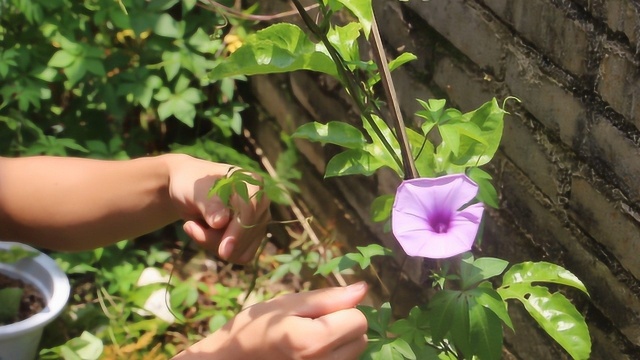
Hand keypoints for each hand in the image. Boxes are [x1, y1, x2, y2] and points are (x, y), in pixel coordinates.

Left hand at [163, 154, 269, 262]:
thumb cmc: (193, 185)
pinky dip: (218, 250)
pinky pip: (240, 255)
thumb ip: (210, 204)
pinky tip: (205, 234)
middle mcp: (261, 203)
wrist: (190, 192)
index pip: (250, 211)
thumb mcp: (196, 191)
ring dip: (213, 244)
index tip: (223, 251)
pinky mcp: (252, 237)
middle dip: (215, 238)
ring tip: (194, 226)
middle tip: (189, 226)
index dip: (237, 232)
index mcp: (252, 184)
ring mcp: (258, 222)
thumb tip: (221, 223)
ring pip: (243, 249)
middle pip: (247, 233)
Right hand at [173, 282, 368, 359]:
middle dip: (344, 325)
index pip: (359, 319)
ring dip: (340, 342)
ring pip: (355, 353)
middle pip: (361, 338)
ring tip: (309, 338)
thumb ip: (328, 297)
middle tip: (312, 323)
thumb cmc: (255, 328)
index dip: (342, 308)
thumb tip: (363, 289)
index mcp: (315, 342)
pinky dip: (333, 355)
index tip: (318, 311)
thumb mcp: (287, 304)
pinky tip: (310, 351)